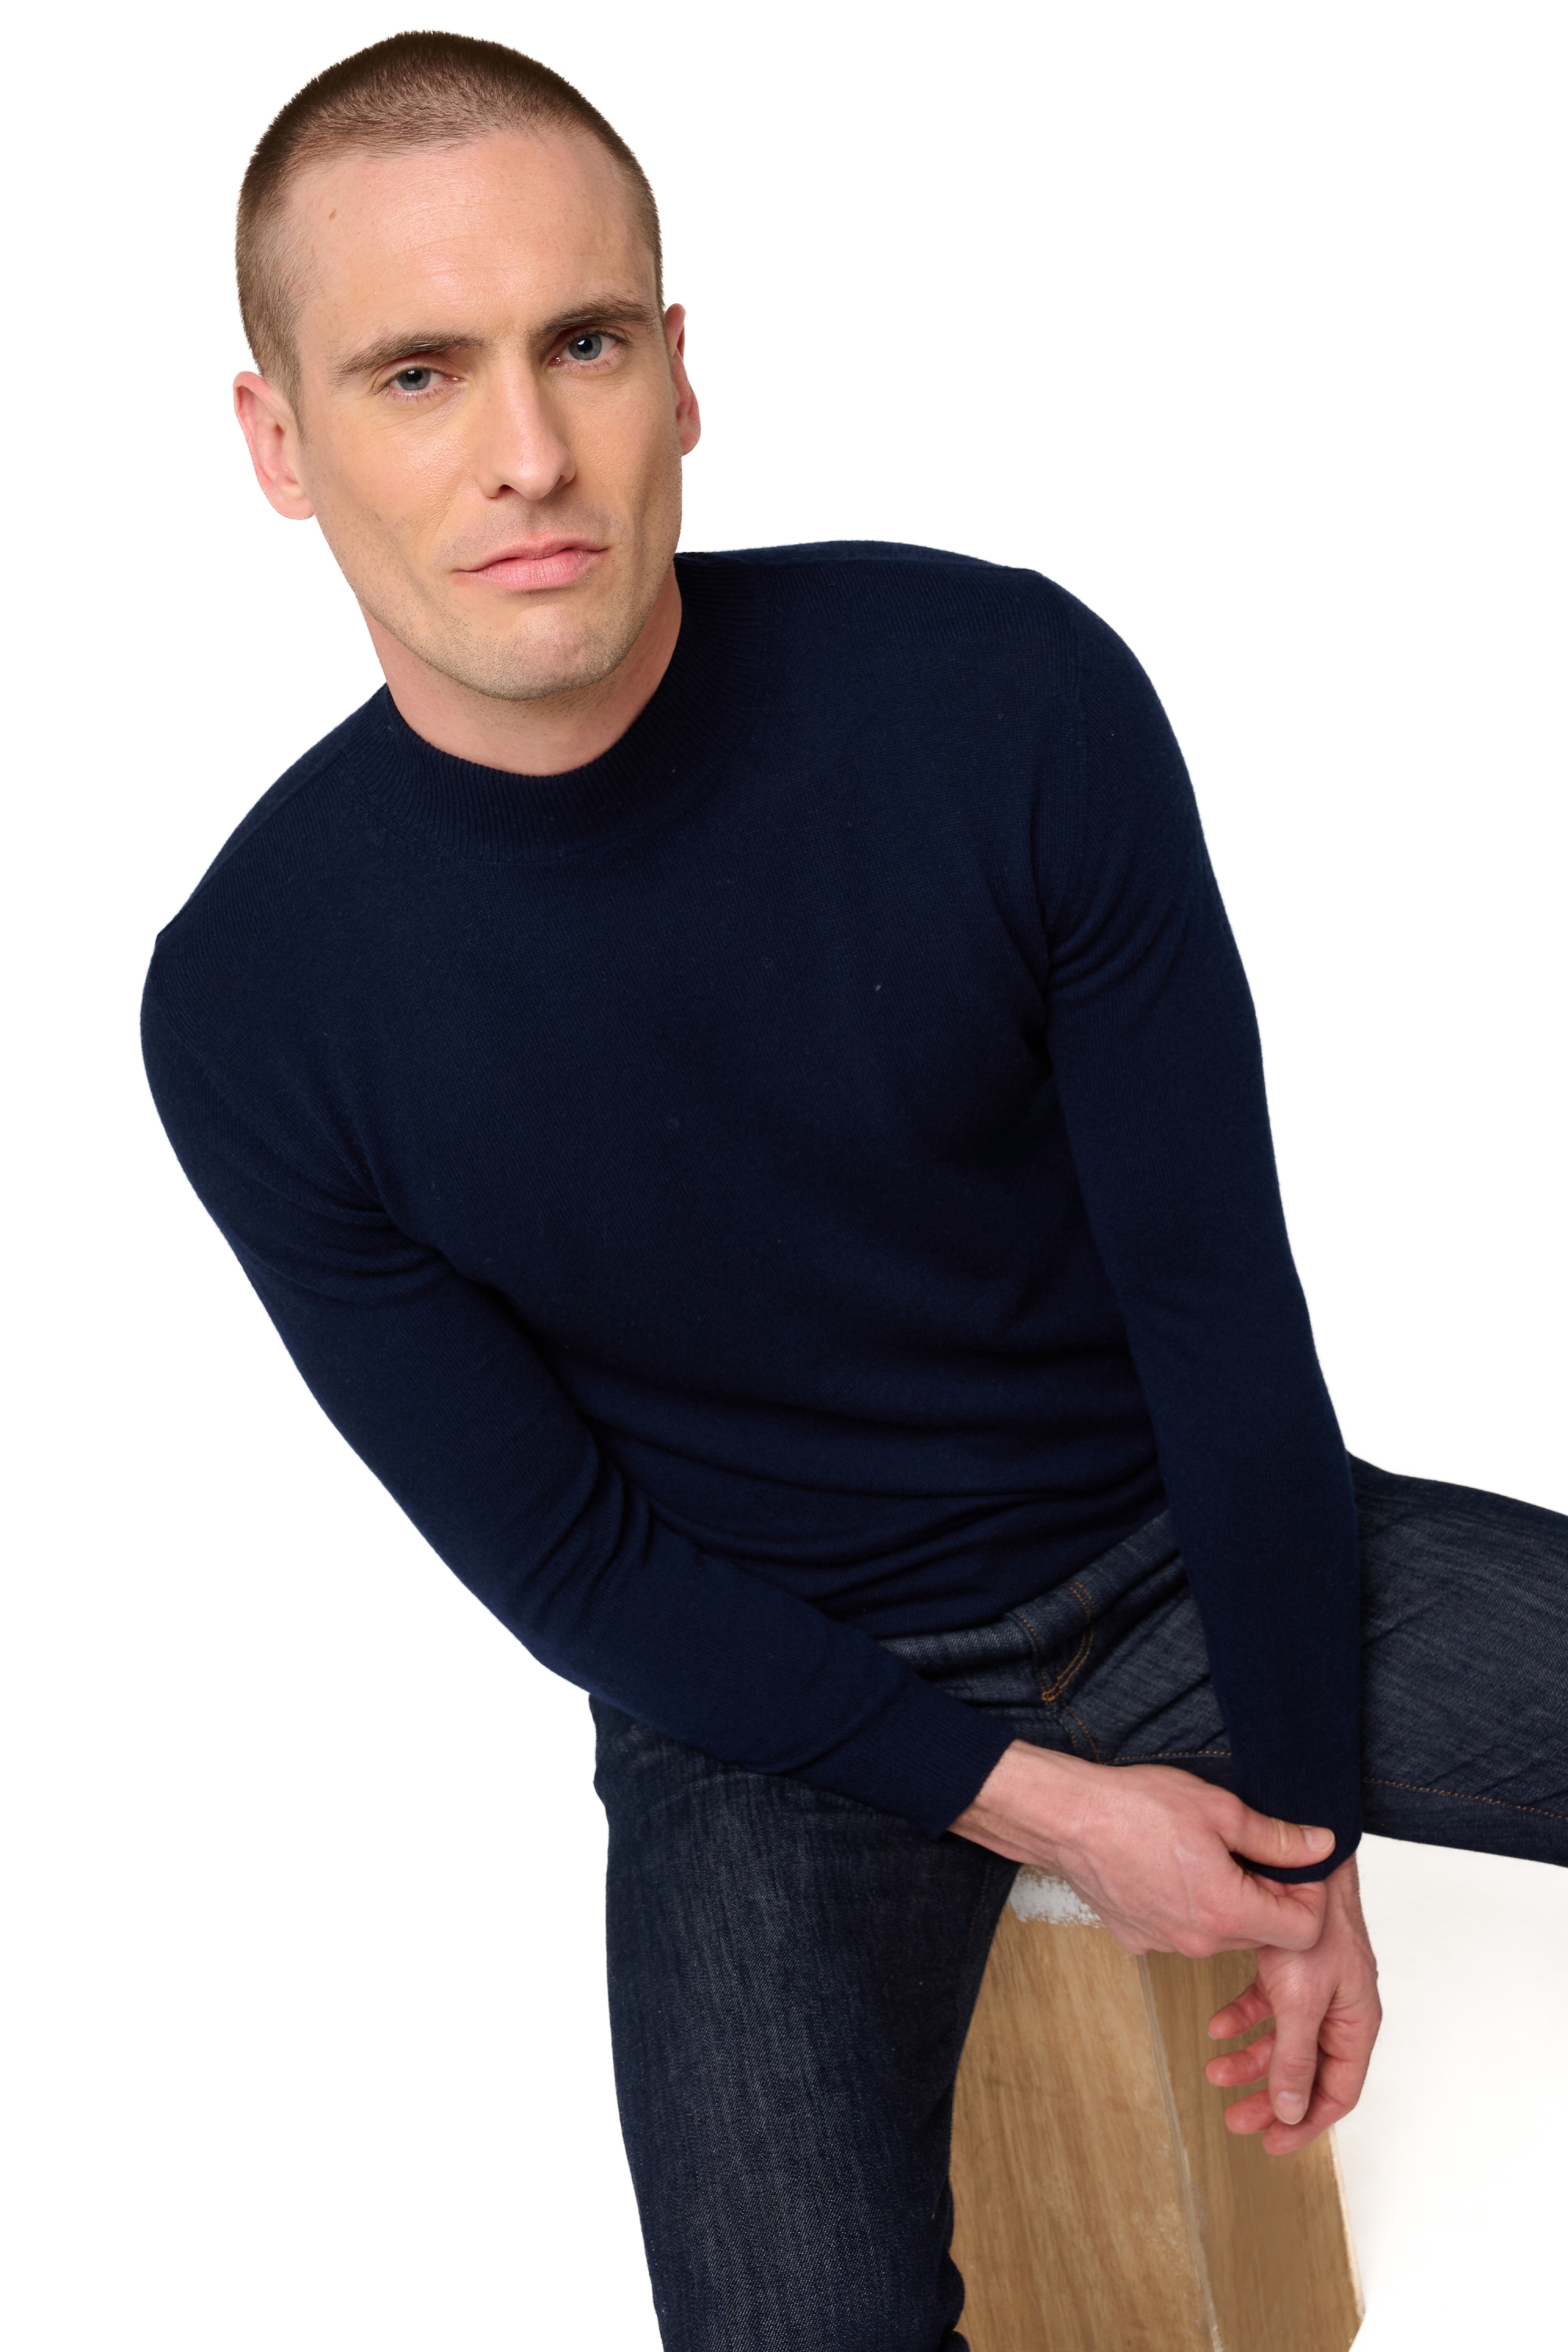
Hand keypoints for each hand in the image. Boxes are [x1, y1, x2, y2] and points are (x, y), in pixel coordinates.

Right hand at [951, 1740, 1333, 1957]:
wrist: (1066, 1819)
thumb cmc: (1136, 1807)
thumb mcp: (1219, 1809)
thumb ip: (1276, 1837)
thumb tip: (1320, 1846)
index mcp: (1228, 1910)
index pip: (1303, 1932)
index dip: (1309, 1898)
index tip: (1293, 1868)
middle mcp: (1200, 1941)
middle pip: (1263, 1934)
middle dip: (1268, 1897)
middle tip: (1249, 1851)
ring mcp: (1166, 1946)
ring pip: (1222, 1933)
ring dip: (1229, 1902)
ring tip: (1204, 1854)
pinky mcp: (1139, 1941)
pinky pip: (1183, 1931)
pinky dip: (1188, 1906)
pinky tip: (1167, 1869)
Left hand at [1204, 1852, 1380, 2151]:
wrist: (1297, 1861)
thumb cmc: (1313, 1921)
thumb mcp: (1300, 1999)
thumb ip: (1294, 2057)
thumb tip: (1291, 2111)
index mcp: (1356, 2022)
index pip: (1338, 2092)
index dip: (1306, 2123)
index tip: (1272, 2143)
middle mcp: (1340, 2008)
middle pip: (1307, 2070)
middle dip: (1270, 2098)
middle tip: (1235, 2118)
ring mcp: (1315, 1986)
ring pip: (1283, 2039)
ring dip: (1250, 2059)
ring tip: (1215, 2071)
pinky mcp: (1291, 1965)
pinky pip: (1268, 2004)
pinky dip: (1242, 2017)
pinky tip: (1218, 2025)